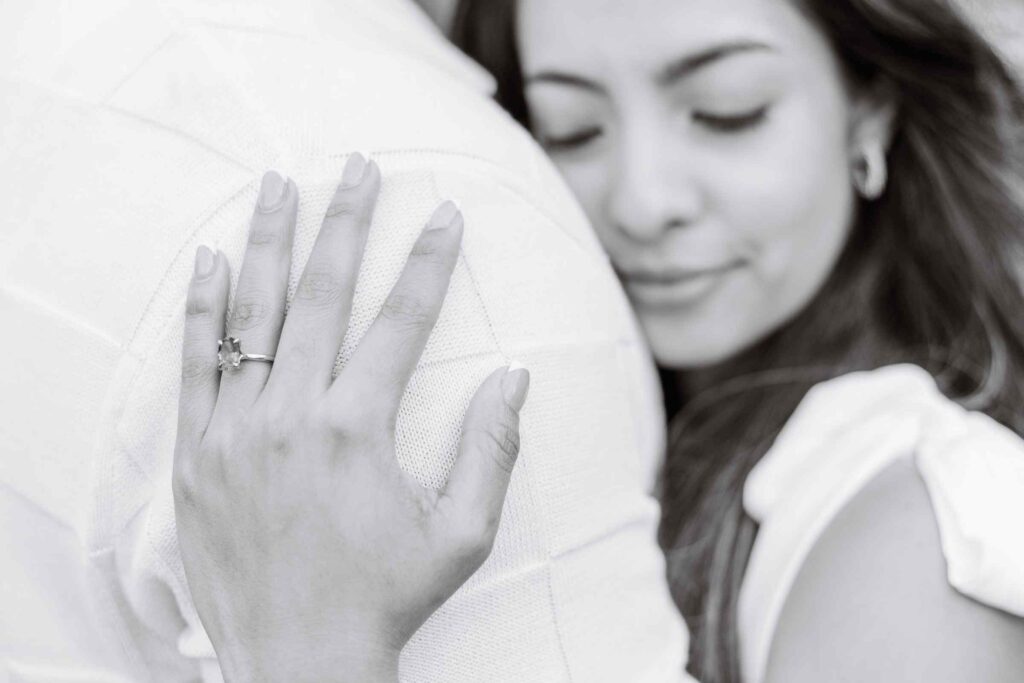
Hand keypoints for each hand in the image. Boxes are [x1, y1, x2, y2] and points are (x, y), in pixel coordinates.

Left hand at [172, 155, 529, 682]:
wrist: (299, 663)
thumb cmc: (387, 599)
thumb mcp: (461, 533)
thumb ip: (490, 448)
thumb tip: (516, 376)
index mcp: (359, 430)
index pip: (402, 321)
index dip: (430, 262)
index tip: (446, 214)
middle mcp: (293, 416)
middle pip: (325, 295)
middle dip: (347, 223)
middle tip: (360, 167)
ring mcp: (237, 432)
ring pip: (256, 315)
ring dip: (272, 243)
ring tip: (280, 184)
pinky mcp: (198, 455)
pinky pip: (196, 364)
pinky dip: (204, 308)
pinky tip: (211, 259)